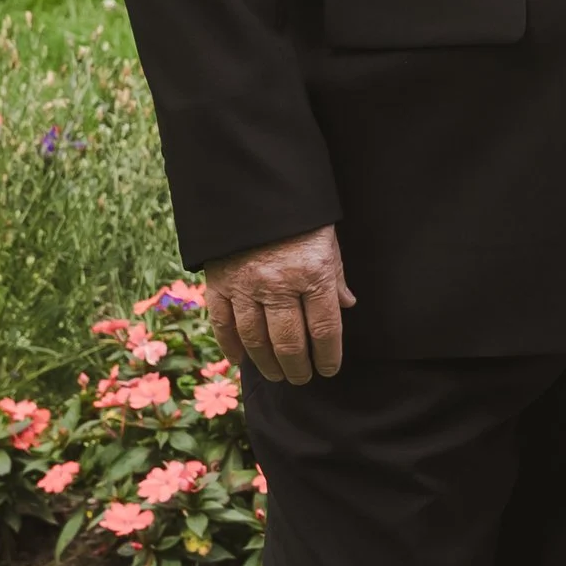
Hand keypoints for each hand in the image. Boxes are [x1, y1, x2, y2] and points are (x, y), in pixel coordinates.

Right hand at [204, 225, 353, 385]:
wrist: (252, 185)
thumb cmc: (299, 215)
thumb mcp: (328, 240)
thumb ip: (335, 276)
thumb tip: (346, 306)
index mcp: (312, 273)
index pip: (324, 329)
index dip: (329, 356)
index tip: (329, 370)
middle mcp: (278, 285)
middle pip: (290, 342)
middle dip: (298, 367)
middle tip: (302, 379)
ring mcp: (245, 286)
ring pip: (256, 340)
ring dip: (268, 363)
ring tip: (277, 375)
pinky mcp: (219, 282)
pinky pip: (223, 323)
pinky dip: (231, 345)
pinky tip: (240, 360)